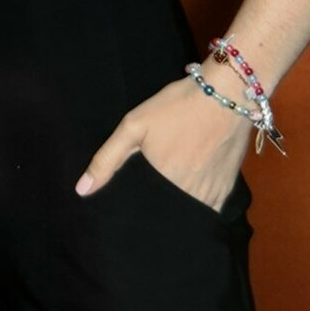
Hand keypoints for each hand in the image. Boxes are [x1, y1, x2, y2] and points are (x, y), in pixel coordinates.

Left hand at [75, 75, 248, 210]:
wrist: (226, 94)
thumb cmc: (178, 106)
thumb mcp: (135, 125)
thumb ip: (107, 159)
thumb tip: (82, 190)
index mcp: (166, 184)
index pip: (147, 216)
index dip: (137, 215)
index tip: (128, 211)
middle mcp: (191, 197)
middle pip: (169, 216)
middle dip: (157, 212)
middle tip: (149, 195)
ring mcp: (213, 195)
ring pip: (190, 214)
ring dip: (178, 209)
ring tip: (167, 192)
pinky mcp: (227, 189)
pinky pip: (209, 208)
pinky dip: (197, 203)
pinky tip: (188, 186)